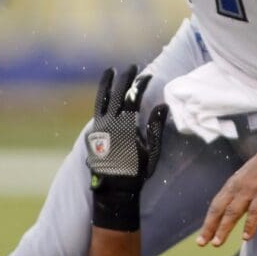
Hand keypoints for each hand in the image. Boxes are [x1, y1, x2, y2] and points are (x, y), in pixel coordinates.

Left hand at [86, 65, 167, 189]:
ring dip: (106, 83)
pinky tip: (105, 93)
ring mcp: (99, 128)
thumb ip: (156, 127)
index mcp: (125, 127)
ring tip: (110, 70)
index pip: (132, 98)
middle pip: (116, 94)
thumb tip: (163, 105)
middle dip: (125, 78)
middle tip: (132, 66)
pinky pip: (97, 110)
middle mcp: (109, 124)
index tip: (148, 75)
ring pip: (101, 100)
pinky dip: (101, 99)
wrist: (113, 189)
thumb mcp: (152, 151)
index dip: (140, 85)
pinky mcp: (93, 133)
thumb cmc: (136, 171)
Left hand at [197, 141, 256, 246]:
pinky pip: (255, 211)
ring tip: (217, 242)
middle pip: (220, 209)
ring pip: (233, 211)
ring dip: (224, 227)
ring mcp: (251, 189)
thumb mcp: (249, 177)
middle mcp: (238, 187)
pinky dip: (249, 224)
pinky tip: (246, 236)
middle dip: (210, 227)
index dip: (208, 221)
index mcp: (234, 184)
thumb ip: (243, 192)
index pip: (217, 205)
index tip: (202, 236)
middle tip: (202, 243)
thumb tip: (239, 207)